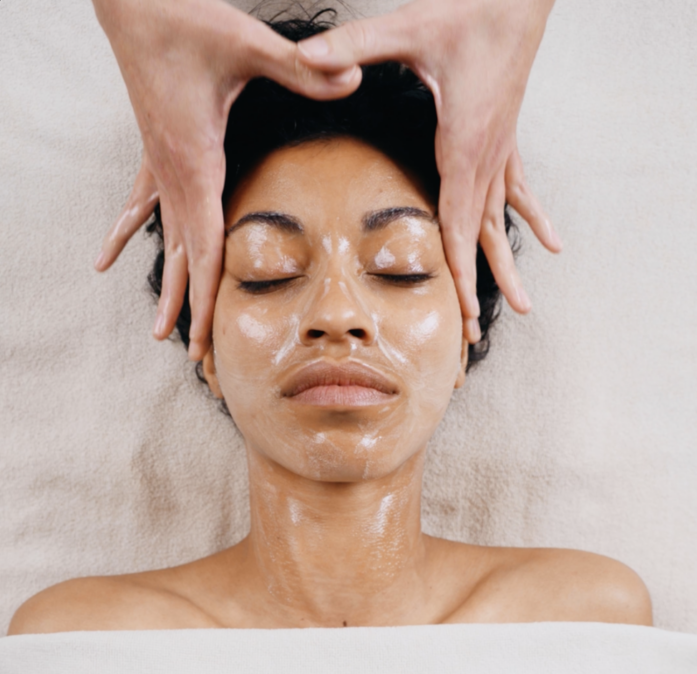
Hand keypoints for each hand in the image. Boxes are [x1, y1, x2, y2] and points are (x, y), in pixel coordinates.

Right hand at [92, 0, 359, 359]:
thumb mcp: (248, 44)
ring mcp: (160, 165)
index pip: (206, 248)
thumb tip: (352, 76)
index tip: (206, 343)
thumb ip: (301, 68)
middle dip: (191, 312)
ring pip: (167, 242)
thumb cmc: (183, 18)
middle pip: (186, 261)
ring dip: (170, 287)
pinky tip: (109, 259)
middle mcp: (174, 174)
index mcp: (196, 162)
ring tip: (161, 333)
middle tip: (195, 361)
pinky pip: (144, 209)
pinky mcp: (156, 150)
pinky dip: (132, 240)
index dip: (208, 300)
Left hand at [297, 0, 561, 342]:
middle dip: (476, 289)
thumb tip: (308, 56)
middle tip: (472, 339)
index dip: (455, 271)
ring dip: (507, 267)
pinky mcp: (504, 137)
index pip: (458, 223)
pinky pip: (518, 191)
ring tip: (524, 308)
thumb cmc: (468, 9)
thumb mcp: (405, 27)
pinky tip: (554, 243)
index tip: (459, 314)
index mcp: (464, 143)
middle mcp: (487, 156)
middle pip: (479, 238)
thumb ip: (353, 46)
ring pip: (501, 222)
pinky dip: (531, 220)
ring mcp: (500, 150)